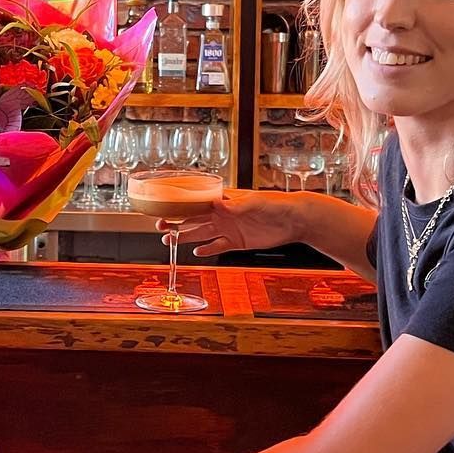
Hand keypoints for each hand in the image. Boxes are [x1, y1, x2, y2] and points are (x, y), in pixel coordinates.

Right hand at [172, 188, 301, 259]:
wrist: (294, 220)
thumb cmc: (276, 204)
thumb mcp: (254, 202)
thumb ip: (234, 205)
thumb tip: (216, 203)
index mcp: (224, 200)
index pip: (197, 202)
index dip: (180, 206)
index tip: (164, 209)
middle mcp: (223, 214)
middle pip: (194, 219)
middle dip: (175, 223)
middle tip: (159, 227)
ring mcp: (229, 228)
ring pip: (201, 233)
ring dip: (185, 237)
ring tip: (169, 241)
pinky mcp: (237, 242)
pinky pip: (218, 246)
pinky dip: (207, 249)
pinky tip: (196, 252)